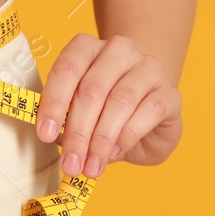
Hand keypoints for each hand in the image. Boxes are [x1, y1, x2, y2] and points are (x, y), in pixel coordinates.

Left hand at [36, 34, 182, 174]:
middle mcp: (119, 50)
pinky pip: (148, 111)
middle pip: (92, 88)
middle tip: (71, 162)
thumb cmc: (106, 115)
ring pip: (120, 100)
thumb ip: (64, 119)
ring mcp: (148, 68)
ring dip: (101, 139)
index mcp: (88, 49)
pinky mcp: (169, 92)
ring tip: (91, 166)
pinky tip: (115, 152)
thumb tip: (51, 136)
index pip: (67, 68)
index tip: (45, 134)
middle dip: (78, 131)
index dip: (54, 102)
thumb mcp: (79, 115)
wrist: (149, 123)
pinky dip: (128, 135)